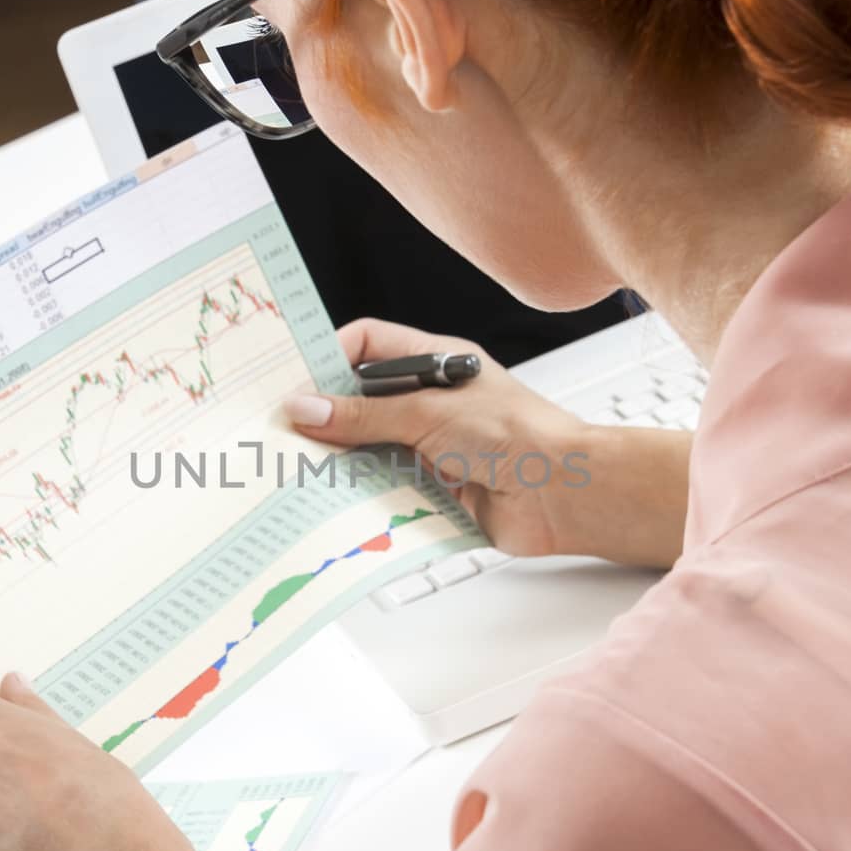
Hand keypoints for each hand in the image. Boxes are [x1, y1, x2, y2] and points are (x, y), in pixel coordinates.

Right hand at [285, 318, 690, 568]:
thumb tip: (308, 408)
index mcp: (435, 362)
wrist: (564, 494)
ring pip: (371, 449)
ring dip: (343, 461)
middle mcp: (432, 403)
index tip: (294, 380)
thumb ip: (364, 414)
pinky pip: (388, 490)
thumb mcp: (428, 413)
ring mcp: (433, 446)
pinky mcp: (436, 490)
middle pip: (363, 402)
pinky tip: (341, 504)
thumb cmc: (520, 436)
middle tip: (286, 432)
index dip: (329, 356)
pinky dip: (364, 497)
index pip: (369, 346)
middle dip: (326, 417)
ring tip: (304, 471)